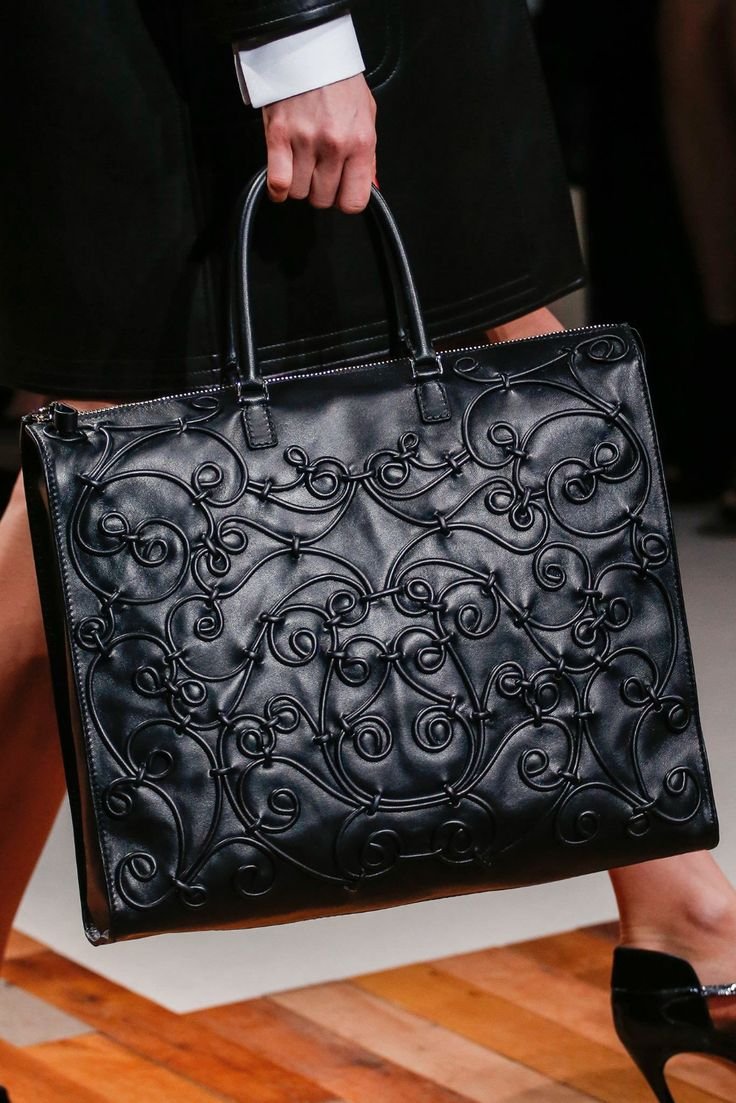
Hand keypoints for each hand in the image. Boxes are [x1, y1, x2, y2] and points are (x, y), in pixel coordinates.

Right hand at [261, 74, 376, 213]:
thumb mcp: (366, 116)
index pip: (354, 201)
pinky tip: (282, 179)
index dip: (344, 200)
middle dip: (320, 191)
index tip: (339, 192)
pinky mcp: (279, 136)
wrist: (308, 49)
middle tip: (318, 171)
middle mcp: (334, 145)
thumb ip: (367, 156)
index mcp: (360, 142)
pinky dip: (278, 189)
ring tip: (301, 165)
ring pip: (300, 193)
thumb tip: (369, 187)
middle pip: (324, 199)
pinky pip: (278, 183)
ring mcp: (305, 141)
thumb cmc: (338, 81)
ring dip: (299, 185)